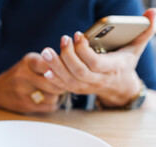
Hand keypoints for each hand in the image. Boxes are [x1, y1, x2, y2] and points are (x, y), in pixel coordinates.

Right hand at [0, 53, 64, 112]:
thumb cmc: (19, 75)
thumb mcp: (29, 63)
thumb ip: (48, 62)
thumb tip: (72, 66)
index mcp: (28, 62)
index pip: (51, 63)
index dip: (61, 68)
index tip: (64, 70)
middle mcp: (24, 75)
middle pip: (55, 82)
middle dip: (62, 84)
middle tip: (62, 83)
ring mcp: (23, 91)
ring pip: (54, 95)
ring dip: (57, 95)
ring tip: (51, 91)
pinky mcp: (25, 105)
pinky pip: (49, 106)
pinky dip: (51, 103)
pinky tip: (45, 99)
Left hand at [40, 8, 155, 107]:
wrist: (120, 87)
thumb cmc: (125, 63)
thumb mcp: (136, 48)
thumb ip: (145, 31)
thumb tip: (152, 12)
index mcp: (113, 68)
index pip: (96, 63)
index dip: (84, 50)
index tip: (77, 35)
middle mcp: (99, 80)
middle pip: (79, 72)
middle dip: (67, 56)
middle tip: (61, 40)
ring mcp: (87, 87)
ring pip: (69, 80)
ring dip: (55, 66)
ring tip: (46, 52)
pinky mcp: (78, 89)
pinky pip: (64, 87)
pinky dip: (54, 79)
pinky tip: (46, 69)